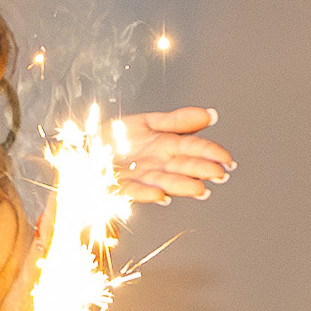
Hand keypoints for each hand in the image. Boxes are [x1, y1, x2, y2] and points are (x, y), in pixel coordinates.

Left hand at [105, 107, 230, 203]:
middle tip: (218, 174)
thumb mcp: (148, 122)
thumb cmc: (116, 139)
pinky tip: (160, 195)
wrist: (84, 150)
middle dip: (202, 170)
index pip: (195, 148)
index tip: (226, 159)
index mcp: (167, 146)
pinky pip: (134, 191)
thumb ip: (178, 121)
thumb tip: (210, 115)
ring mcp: (140, 176)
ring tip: (198, 188)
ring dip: (182, 186)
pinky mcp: (120, 187)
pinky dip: (147, 193)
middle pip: (183, 167)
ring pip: (164, 181)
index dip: (211, 152)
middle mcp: (157, 164)